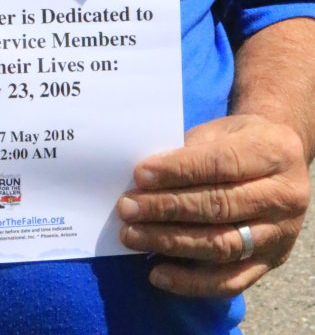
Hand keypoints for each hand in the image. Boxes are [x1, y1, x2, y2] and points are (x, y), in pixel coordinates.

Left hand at [117, 114, 310, 297]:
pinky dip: (191, 281)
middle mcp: (283, 197)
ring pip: (222, 245)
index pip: (221, 164)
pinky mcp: (270, 263)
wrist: (284, 162)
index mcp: (273, 152)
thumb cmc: (241, 141)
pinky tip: (158, 273)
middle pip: (220, 206)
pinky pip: (230, 281)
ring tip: (133, 235)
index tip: (140, 175)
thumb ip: (191, 150)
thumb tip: (145, 177)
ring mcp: (279, 234)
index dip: (179, 170)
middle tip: (128, 208)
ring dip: (171, 243)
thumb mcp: (222, 130)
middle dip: (167, 208)